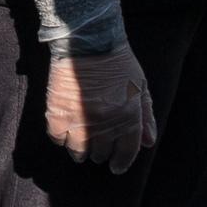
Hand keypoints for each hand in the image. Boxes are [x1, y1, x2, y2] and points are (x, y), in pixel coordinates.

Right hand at [43, 45, 154, 172]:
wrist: (87, 40)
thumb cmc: (117, 61)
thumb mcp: (140, 87)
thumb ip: (145, 117)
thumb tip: (148, 142)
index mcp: (127, 116)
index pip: (126, 152)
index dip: (121, 163)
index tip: (116, 167)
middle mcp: (104, 123)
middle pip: (101, 153)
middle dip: (101, 153)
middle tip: (97, 147)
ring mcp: (79, 119)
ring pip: (78, 151)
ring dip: (80, 149)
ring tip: (80, 141)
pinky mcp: (57, 113)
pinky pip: (58, 139)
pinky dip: (61, 138)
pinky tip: (65, 130)